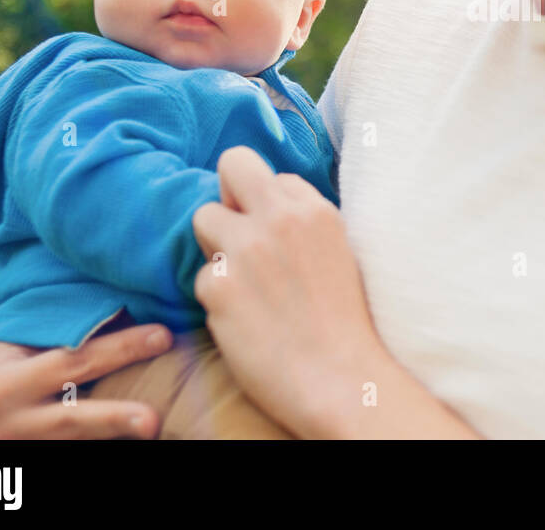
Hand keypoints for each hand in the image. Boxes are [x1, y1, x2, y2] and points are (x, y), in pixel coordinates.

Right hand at [0, 323, 174, 438]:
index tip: (164, 336)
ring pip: (75, 442)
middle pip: (72, 417)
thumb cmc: (21, 356)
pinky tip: (132, 436)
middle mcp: (4, 425)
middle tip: (153, 419)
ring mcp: (19, 449)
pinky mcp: (33, 460)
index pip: (73, 361)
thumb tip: (147, 323)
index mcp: (1, 385)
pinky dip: (107, 441)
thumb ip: (80, 334)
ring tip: (153, 428)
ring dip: (116, 434)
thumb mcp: (34, 341)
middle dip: (115, 417)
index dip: (121, 348)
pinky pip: (74, 449)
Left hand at [192, 146, 382, 437]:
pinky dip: (216, 299)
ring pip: (202, 218)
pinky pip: (200, 278)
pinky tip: (245, 320)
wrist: (341, 379)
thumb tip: (267, 206)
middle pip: (233, 164)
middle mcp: (280, 219)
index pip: (274, 177)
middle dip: (229, 195)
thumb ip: (304, 223)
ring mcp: (247, 249)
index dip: (268, 207)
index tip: (275, 237)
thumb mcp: (340, 252)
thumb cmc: (344, 323)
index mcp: (315, 210)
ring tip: (243, 284)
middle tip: (237, 235)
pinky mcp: (218, 286)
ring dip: (216, 248)